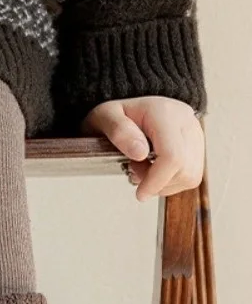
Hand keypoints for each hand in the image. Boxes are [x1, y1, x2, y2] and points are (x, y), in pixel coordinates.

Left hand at [82, 96, 204, 202]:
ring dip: (163, 184)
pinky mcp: (197, 147)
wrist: (131, 109)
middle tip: (134, 170)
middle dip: (157, 182)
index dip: (156, 181)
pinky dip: (170, 182)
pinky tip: (154, 170)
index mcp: (165, 113)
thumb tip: (140, 153)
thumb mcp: (105, 116)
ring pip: (190, 176)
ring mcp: (196, 135)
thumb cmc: (117, 114)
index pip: (173, 156)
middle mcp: (187, 122)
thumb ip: (119, 132)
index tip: (139, 194)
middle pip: (184, 170)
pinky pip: (190, 176)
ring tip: (143, 168)